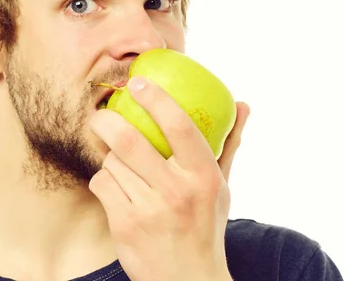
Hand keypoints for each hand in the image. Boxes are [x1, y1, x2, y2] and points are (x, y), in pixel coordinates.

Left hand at [88, 76, 249, 280]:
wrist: (189, 279)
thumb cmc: (204, 226)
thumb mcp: (222, 188)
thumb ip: (229, 145)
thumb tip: (243, 105)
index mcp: (205, 177)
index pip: (180, 126)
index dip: (156, 99)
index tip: (138, 83)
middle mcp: (178, 191)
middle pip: (129, 141)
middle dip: (106, 121)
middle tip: (101, 114)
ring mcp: (149, 210)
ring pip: (111, 162)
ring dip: (109, 157)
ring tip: (119, 163)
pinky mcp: (125, 225)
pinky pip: (102, 183)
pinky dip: (104, 179)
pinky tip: (115, 187)